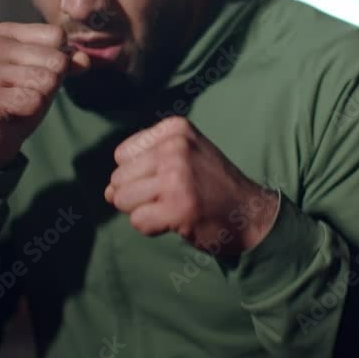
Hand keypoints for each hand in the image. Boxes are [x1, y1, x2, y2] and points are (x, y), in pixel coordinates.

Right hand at [0, 22, 89, 168]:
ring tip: (21, 100)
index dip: (60, 60)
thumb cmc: (20, 96)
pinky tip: (14, 110)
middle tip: (29, 91)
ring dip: (42, 97)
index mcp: (6, 33)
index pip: (57, 35)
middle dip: (52, 82)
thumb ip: (68, 61)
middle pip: (56, 60)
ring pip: (47, 80)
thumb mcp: (47, 74)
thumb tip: (84, 60)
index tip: (37, 71)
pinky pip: (34, 101)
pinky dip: (31, 110)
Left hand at [104, 116, 279, 256]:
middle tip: (172, 196)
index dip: (138, 173)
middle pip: (119, 178)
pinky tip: (176, 221)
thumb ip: (142, 165)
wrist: (251, 213)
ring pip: (123, 199)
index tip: (169, 178)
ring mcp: (177, 177)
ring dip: (144, 211)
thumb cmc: (211, 185)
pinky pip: (138, 221)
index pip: (122, 154)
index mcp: (176, 129)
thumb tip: (107, 193)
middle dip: (137, 195)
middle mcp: (176, 148)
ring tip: (173, 207)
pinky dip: (152, 228)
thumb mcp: (183, 155)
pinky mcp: (178, 207)